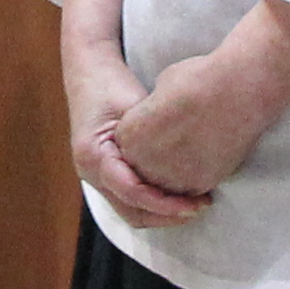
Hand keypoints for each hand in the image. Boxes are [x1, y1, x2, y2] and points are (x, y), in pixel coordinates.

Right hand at [60, 21, 206, 230]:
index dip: (165, 203)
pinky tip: (177, 196)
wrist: (88, 72)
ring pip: (131, 212)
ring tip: (193, 205)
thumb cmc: (111, 84)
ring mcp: (95, 176)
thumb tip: (188, 166)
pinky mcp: (106, 174)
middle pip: (132, 212)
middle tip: (200, 207)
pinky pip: (130, 200)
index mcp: (94, 155)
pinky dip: (154, 203)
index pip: (132, 192)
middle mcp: (90, 172)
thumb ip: (154, 136)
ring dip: (162, 214)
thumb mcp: (135, 106)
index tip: (195, 204)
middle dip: (167, 216)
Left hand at [106, 46, 277, 205]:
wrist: (234, 91)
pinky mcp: (200, 184)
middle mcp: (145, 162)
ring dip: (177, 173)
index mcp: (129, 137)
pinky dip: (199, 177)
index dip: (147, 135)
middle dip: (160, 158)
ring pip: (169, 183)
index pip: (130, 146)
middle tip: (180, 142)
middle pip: (146, 169)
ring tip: (195, 152)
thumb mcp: (160, 88)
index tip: (162, 126)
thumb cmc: (196, 81)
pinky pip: (193, 187)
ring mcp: (172, 176)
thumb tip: (162, 112)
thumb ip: (155, 110)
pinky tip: (209, 159)